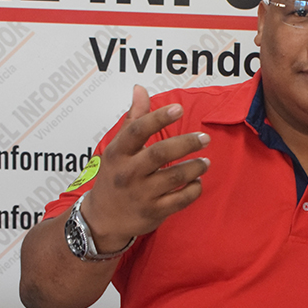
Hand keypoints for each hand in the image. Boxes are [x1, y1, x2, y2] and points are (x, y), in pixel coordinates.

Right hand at [79, 85, 209, 252]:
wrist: (102, 219)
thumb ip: (133, 118)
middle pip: (160, 153)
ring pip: (174, 177)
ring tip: (205, 161)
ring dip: (195, 167)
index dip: (158, 118)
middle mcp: (128, 173)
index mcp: (118, 153)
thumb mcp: (118, 147)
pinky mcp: (153, 212)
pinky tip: (197, 181)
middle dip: (186, 143)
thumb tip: (140, 89)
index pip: (137, 131)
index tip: (179, 108)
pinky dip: (193, 189)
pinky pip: (180, 200)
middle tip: (205, 138)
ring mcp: (141, 194)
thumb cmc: (115, 175)